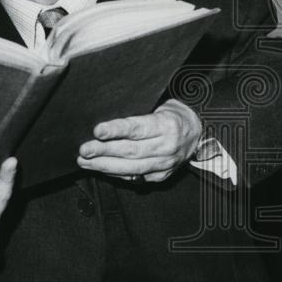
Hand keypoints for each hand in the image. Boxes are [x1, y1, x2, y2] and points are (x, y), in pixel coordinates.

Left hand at [77, 99, 201, 182]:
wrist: (197, 132)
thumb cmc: (171, 114)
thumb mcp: (159, 104)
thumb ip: (136, 112)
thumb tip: (103, 114)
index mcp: (167, 125)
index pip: (137, 128)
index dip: (115, 130)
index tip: (97, 131)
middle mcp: (167, 147)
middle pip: (131, 151)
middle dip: (103, 151)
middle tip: (84, 150)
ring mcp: (166, 164)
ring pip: (132, 168)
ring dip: (104, 166)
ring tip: (84, 162)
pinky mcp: (162, 176)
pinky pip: (135, 177)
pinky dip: (115, 174)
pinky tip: (100, 169)